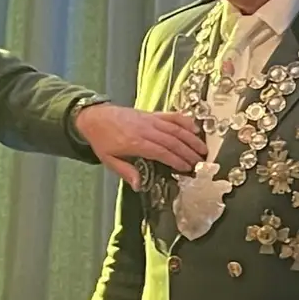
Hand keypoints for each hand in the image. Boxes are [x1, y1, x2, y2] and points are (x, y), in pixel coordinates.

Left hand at [72, 104, 205, 187]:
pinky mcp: (152, 114)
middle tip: (200, 162)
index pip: (161, 151)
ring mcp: (150, 120)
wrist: (95, 117)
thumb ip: (125, 172)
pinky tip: (195, 128)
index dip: (176, 160)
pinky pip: (172, 116)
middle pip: (172, 140)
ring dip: (191, 139)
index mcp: (134, 142)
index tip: (186, 168)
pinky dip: (185, 121)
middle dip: (188, 152)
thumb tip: (139, 185)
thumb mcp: (108, 160)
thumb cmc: (102, 140)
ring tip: (203, 149)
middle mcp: (145, 129)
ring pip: (175, 129)